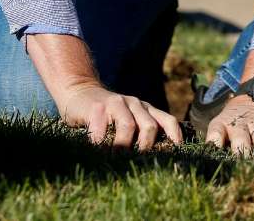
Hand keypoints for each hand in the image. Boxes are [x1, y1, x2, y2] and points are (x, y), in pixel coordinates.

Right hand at [59, 83, 182, 150]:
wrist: (78, 90)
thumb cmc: (105, 114)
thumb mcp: (126, 118)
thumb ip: (138, 132)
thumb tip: (153, 160)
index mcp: (145, 109)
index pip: (168, 121)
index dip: (175, 138)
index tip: (175, 156)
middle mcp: (134, 103)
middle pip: (150, 126)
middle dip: (146, 148)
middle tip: (140, 163)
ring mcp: (115, 103)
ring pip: (129, 126)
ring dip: (124, 146)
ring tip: (118, 160)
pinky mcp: (97, 107)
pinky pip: (103, 128)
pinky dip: (102, 143)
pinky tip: (98, 151)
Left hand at [205, 95, 253, 163]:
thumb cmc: (234, 120)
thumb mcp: (221, 124)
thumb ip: (216, 141)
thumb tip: (207, 162)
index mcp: (224, 124)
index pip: (216, 132)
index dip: (214, 142)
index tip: (212, 152)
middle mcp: (242, 125)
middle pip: (241, 139)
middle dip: (241, 153)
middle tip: (240, 166)